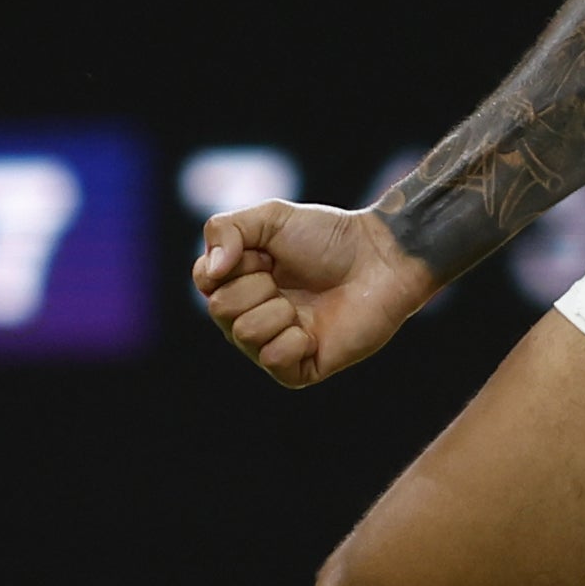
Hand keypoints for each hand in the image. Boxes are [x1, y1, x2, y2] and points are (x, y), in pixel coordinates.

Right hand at [194, 202, 437, 387]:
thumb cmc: (328, 237)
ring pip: (244, 335)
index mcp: (240, 282)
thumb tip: (211, 272)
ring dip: (278, 310)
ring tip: (304, 303)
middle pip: (220, 310)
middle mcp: (252, 316)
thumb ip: (225, 230)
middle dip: (257, 285)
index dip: (231, 264)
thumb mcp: (270, 217)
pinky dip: (294, 339)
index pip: (205, 281)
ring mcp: (275, 343)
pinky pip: (273, 360)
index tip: (264, 254)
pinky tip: (313, 330)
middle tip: (288, 278)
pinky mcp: (300, 369)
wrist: (380, 258)